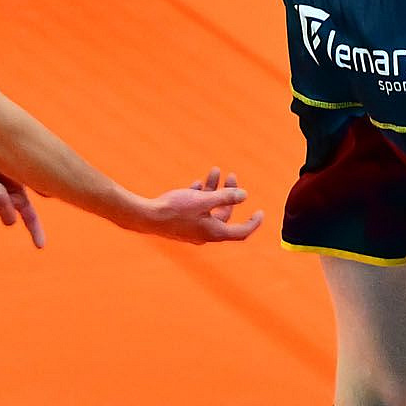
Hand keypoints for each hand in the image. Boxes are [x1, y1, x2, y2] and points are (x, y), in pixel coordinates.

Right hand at [129, 168, 261, 243]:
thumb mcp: (203, 200)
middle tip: (231, 176)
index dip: (253, 223)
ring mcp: (192, 230)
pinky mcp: (181, 224)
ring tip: (214, 171)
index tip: (260, 212)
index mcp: (214, 233)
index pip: (241, 232)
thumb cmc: (175, 209)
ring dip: (213, 190)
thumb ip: (225, 197)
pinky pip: (196, 210)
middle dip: (229, 194)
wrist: (145, 216)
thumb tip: (244, 195)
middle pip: (224, 215)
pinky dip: (199, 197)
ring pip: (209, 209)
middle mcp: (205, 234)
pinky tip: (197, 184)